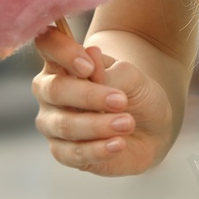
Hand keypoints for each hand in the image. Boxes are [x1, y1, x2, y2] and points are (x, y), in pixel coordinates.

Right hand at [30, 24, 174, 176]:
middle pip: (54, 89)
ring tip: (127, 123)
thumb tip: (90, 55)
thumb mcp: (131, 76)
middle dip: (88, 96)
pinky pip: (71, 154)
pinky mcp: (62, 152)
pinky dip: (96, 149)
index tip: (89, 66)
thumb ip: (109, 70)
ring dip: (98, 125)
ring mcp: (52, 122)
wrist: (150, 128)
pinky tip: (118, 144)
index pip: (48, 44)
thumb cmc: (135, 93)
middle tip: (121, 101)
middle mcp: (50, 90)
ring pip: (64, 125)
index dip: (62, 51)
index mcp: (62, 61)